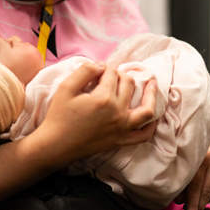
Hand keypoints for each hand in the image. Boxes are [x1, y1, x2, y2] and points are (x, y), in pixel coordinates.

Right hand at [32, 63, 156, 165]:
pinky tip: (152, 116)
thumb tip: (100, 65)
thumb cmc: (59, 116)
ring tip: (152, 83)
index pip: (111, 74)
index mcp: (104, 98)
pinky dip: (151, 125)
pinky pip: (144, 134)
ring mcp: (122, 128)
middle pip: (128, 84)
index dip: (104, 68)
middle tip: (110, 76)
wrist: (56, 145)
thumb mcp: (66, 87)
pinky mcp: (121, 140)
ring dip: (151, 94)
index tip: (96, 70)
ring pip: (146, 109)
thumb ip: (85, 71)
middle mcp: (117, 112)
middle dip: (120, 76)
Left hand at [175, 136, 209, 209]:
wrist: (204, 124)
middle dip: (198, 208)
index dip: (192, 204)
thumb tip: (180, 200)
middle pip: (205, 191)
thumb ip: (181, 176)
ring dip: (203, 201)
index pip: (196, 186)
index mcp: (200, 155)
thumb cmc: (186, 142)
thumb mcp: (181, 155)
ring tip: (194, 208)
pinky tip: (202, 195)